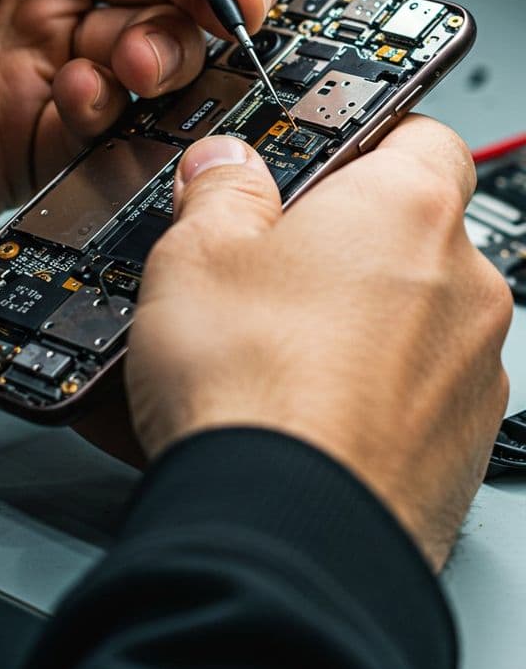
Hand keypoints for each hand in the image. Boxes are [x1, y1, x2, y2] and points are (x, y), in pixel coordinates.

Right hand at [127, 117, 512, 569]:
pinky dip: (374, 393)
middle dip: (350, 243)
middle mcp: (464, 283)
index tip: (320, 160)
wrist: (286, 536)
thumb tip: (225, 170)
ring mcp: (474, 371)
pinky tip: (307, 413)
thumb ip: (219, 194)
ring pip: (418, 318)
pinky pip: (420, 394)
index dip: (367, 140)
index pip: (421, 133)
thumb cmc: (253, 392)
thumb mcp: (195, 256)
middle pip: (416, 233)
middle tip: (273, 268)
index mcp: (407, 208)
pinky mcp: (464, 447)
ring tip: (279, 355)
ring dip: (364, 322)